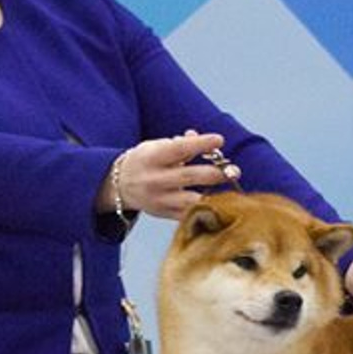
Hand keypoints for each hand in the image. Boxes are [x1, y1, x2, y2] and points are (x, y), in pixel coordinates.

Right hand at [102, 132, 241, 220]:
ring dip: (212, 196)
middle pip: (189, 177)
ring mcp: (159, 199)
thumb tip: (202, 138)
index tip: (219, 139)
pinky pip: (188, 215)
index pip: (179, 149)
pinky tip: (219, 203)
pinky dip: (204, 209)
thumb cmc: (145, 161)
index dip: (200, 144)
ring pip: (190, 201)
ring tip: (228, 190)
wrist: (118, 186)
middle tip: (233, 170)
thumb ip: (181, 144)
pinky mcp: (164, 214)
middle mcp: (155, 180)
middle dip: (214, 174)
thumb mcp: (156, 146)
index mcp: (152, 158)